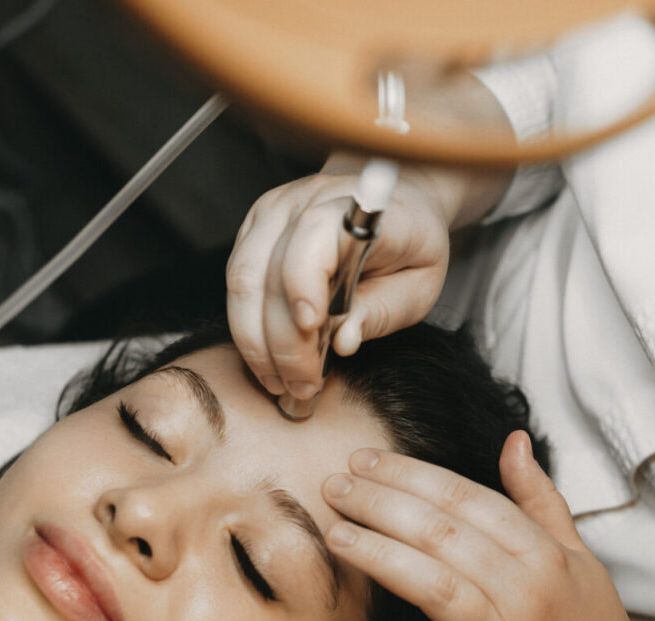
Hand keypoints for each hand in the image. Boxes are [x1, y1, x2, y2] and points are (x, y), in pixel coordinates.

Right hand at [226, 162, 453, 400]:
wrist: (396, 203)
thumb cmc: (410, 248)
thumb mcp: (419, 285)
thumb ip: (382, 312)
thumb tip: (342, 342)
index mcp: (355, 209)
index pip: (315, 234)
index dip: (304, 281)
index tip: (311, 328)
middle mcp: (305, 201)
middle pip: (269, 270)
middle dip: (281, 339)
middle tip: (302, 385)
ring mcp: (273, 213)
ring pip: (242, 280)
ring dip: (255, 341)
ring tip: (281, 382)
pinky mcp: (253, 230)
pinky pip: (236, 283)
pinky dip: (247, 328)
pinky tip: (269, 360)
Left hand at [319, 431, 654, 620]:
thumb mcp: (578, 560)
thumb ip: (540, 501)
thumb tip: (513, 441)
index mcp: (545, 556)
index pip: (467, 500)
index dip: (412, 475)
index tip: (366, 461)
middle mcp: (527, 595)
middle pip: (444, 535)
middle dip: (382, 504)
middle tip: (334, 487)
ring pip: (437, 589)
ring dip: (380, 557)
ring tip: (336, 535)